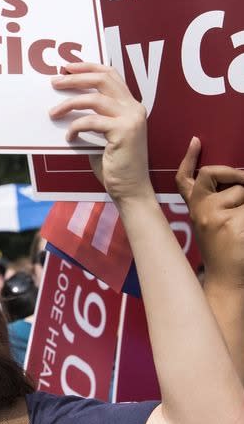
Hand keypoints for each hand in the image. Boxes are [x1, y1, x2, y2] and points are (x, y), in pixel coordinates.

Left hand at [49, 62, 152, 203]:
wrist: (131, 190)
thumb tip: (64, 107)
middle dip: (76, 78)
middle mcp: (134, 107)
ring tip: (52, 112)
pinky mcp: (124, 132)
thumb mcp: (101, 137)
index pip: (110, 75)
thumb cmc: (114, 166)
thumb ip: (92, 119)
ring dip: (69, 103)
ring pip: (94, 98)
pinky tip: (68, 137)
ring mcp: (131, 118)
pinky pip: (91, 121)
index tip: (67, 67)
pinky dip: (75, 127)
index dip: (88, 67)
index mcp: (131, 105)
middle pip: (103, 79)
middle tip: (55, 81)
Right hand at [176, 137, 243, 288]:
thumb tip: (238, 179)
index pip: (186, 180)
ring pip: (241, 190)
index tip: (195, 141)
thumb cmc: (226, 252)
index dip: (189, 160)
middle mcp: (201, 211)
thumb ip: (215, 199)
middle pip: (214, 174)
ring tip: (242, 228)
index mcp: (197, 209)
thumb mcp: (213, 223)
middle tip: (243, 183)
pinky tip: (243, 232)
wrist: (228, 282)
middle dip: (234, 175)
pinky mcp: (232, 225)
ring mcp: (215, 217)